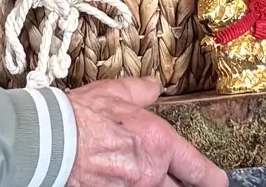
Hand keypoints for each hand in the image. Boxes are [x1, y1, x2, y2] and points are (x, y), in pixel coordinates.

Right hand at [68, 78, 226, 186]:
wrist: (48, 142)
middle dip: (182, 185)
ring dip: (154, 184)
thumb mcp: (113, 94)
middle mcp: (150, 173)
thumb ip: (139, 92)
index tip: (218, 181)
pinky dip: (129, 186)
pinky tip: (120, 179)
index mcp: (159, 144)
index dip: (213, 179)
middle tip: (181, 179)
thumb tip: (152, 87)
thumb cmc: (78, 118)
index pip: (201, 171)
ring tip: (143, 175)